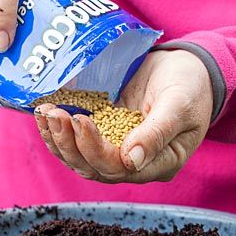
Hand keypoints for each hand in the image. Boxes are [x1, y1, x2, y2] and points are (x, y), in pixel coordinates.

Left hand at [34, 49, 212, 182]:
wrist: (188, 67)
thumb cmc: (192, 85)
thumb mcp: (179, 105)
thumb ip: (156, 132)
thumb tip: (132, 161)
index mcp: (161, 163)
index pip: (119, 169)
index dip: (95, 149)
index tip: (83, 120)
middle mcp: (136, 163)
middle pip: (94, 168)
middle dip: (70, 144)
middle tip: (56, 115)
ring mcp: (118, 148)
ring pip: (80, 158)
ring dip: (58, 139)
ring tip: (46, 113)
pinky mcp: (105, 132)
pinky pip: (77, 141)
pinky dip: (59, 131)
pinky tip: (44, 114)